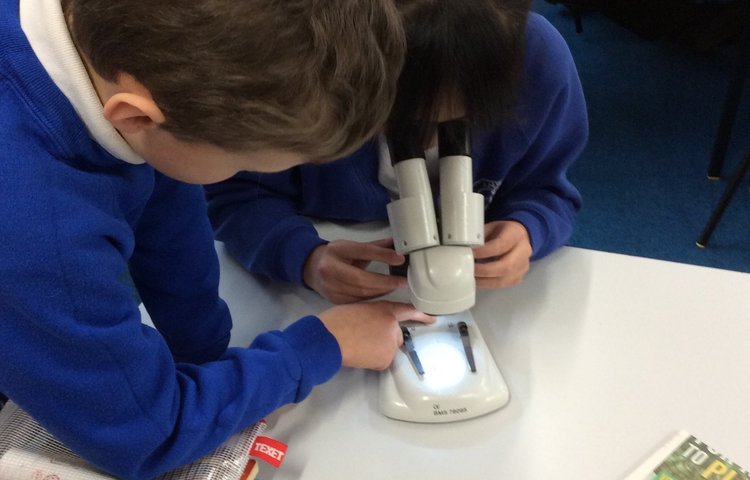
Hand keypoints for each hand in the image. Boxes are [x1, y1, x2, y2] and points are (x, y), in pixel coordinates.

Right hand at [303, 238, 407, 303]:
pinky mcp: (334, 300)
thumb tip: (395, 244)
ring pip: (360, 292)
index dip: (382, 256)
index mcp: (336, 250)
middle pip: (361, 278)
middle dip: (385, 282)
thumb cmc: (335, 256)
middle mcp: (330, 268)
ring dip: (381, 291)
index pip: (363, 252)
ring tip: (394, 287)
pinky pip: (357, 302)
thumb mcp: (351, 246)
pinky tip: (382, 295)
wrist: (311, 268)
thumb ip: (373, 247)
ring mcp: (330, 287)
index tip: (399, 259)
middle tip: (402, 281)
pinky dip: (372, 299)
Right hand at [318, 300, 434, 369]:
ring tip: (358, 347)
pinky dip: (372, 362)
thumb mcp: (357, 309)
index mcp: (384, 309)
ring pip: (388, 351)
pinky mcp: (387, 358)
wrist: (329, 338)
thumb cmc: (335, 322)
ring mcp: (391, 342)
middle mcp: (392, 324)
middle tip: (364, 341)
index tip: (431, 319)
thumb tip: (373, 326)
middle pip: (396, 336)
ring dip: (377, 352)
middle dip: (384, 340)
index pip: (407, 310)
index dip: (420, 315)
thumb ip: (372, 315)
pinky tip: (360, 356)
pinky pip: (382, 363)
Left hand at [472, 220, 531, 288]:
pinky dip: (489, 284)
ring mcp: (523, 266)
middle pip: (506, 266)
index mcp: (516, 234)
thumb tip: (464, 248)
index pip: (501, 245)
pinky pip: (504, 285)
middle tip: (469, 269)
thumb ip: (480, 237)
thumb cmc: (501, 232)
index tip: (470, 254)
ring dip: (485, 281)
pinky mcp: (519, 277)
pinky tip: (478, 281)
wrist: (519, 237)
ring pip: (505, 279)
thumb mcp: (490, 227)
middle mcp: (524, 251)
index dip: (485, 252)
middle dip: (484, 270)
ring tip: (471, 277)